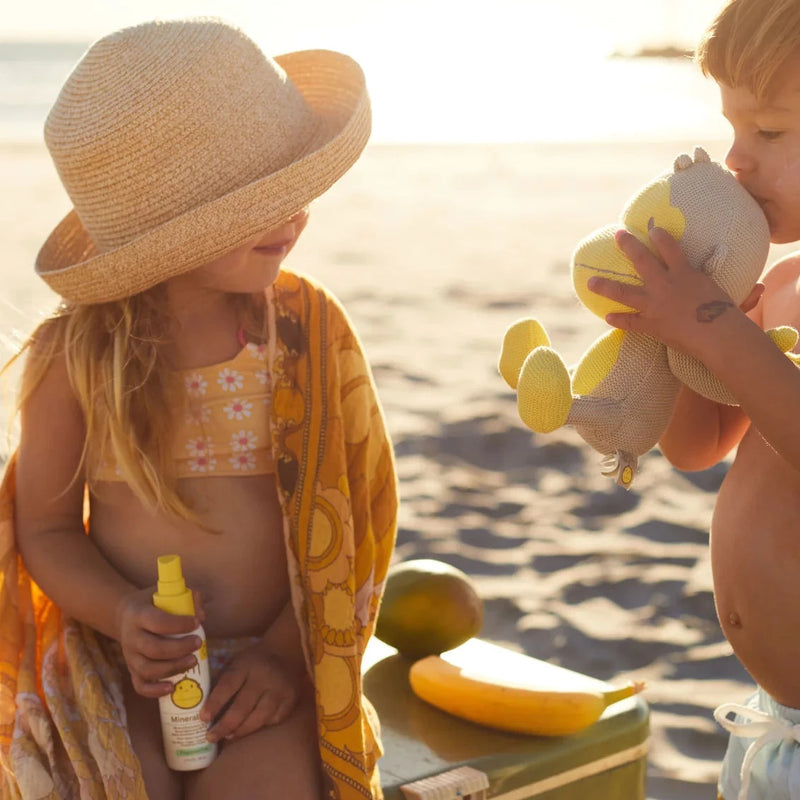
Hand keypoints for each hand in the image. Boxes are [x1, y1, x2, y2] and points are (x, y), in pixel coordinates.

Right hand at [115, 586, 203, 697]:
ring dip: (172, 668)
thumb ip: (188, 599)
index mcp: (138, 615)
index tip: (196, 623)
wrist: (125, 615)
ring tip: (193, 660)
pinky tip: (172, 687)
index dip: (178, 624)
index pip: (157, 622)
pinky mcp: (131, 670)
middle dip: (179, 648)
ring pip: (148, 669)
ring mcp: (130, 656)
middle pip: (153, 649)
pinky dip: (155, 691)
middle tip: (199, 643)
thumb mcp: (166, 594)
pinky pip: (140, 686)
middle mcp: (131, 637)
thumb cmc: (154, 603)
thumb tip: (201, 616)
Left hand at [200, 641, 302, 741]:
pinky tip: (251, 728)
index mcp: (246, 665)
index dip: (215, 703)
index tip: (203, 718)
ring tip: (228, 736)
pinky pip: (274, 720)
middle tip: (211, 737)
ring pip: (259, 717)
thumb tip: (200, 709)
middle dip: (225, 725)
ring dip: (241, 730)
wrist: (285, 652)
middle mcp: (264, 676)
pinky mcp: (291, 699)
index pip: (228, 685)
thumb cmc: (252, 662)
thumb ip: (221, 682)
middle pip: (243, 706)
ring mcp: (280, 688)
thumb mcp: (235, 663)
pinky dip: (261, 726)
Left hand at [587, 227, 742, 356]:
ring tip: (590, 282)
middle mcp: (666, 284)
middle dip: (628, 246)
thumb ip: (742, 294)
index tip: (651, 227)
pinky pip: (630, 321)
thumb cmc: (729, 317)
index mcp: (686, 273)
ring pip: (624, 291)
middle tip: (617, 235)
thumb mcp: (733, 299)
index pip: (670, 247)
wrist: (717, 336)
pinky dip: (619, 319)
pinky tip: (607, 317)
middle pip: (641, 260)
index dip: (660, 236)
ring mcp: (655, 304)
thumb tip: (762, 289)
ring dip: (606, 286)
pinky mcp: (650, 324)